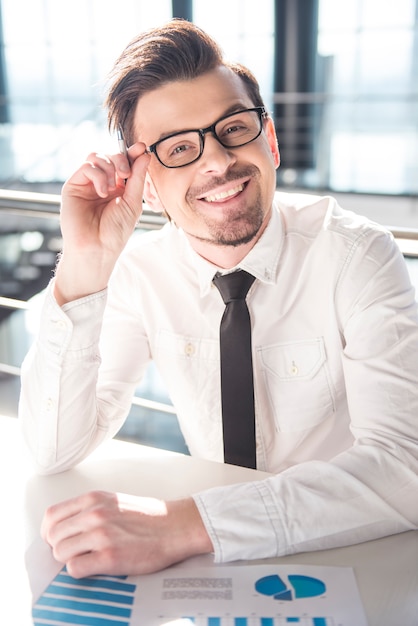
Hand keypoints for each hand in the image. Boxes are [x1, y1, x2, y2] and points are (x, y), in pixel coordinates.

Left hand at [41, 491, 212, 577]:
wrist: (175, 526)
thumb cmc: (149, 516)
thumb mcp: (114, 501)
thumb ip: (89, 510)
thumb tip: (66, 528)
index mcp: (93, 499)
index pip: (51, 515)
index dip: (49, 531)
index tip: (55, 539)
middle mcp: (94, 514)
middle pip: (53, 536)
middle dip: (58, 548)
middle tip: (72, 553)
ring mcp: (101, 535)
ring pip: (61, 553)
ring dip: (69, 560)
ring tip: (86, 559)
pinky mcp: (110, 557)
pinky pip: (75, 569)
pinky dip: (80, 571)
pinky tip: (94, 567)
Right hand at [55, 144, 150, 303]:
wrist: (97, 248)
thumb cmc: (115, 232)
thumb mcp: (133, 203)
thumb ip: (138, 178)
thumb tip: (144, 153)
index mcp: (119, 188)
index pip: (125, 163)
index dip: (133, 153)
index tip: (142, 148)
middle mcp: (103, 184)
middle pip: (111, 155)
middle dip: (121, 159)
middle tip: (126, 174)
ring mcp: (88, 184)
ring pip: (97, 157)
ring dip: (109, 166)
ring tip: (114, 186)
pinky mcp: (74, 186)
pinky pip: (86, 167)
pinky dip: (98, 175)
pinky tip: (102, 192)